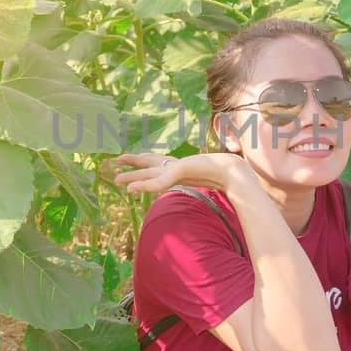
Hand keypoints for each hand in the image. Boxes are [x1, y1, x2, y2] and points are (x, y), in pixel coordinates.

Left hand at [109, 151, 256, 194]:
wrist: (236, 171)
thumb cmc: (227, 177)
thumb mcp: (209, 182)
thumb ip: (202, 181)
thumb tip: (206, 187)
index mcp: (182, 166)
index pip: (158, 162)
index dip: (144, 161)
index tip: (131, 160)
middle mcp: (177, 164)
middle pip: (149, 162)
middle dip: (132, 162)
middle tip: (114, 162)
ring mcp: (179, 166)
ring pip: (149, 172)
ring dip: (132, 176)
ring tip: (115, 180)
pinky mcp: (181, 169)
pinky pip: (159, 180)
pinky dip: (145, 185)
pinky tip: (132, 189)